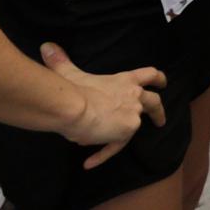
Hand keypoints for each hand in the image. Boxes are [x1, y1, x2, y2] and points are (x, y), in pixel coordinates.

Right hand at [45, 41, 165, 168]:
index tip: (163, 83)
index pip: (149, 75)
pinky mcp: (126, 131)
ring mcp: (132, 114)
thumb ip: (61, 61)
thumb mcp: (69, 73)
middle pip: (154, 102)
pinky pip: (114, 146)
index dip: (158, 78)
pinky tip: (89, 162)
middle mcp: (134, 96)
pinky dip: (102, 153)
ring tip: (117, 142)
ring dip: (127, 134)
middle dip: (159, 111)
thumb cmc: (73, 88)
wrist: (75, 107)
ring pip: (137, 126)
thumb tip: (46, 46)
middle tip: (160, 120)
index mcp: (125, 80)